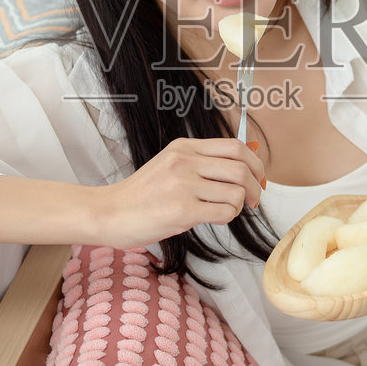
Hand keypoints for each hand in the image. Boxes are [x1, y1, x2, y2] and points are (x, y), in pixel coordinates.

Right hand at [92, 137, 264, 249]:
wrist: (108, 213)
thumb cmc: (139, 195)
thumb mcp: (169, 165)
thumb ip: (200, 163)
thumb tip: (241, 168)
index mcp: (183, 147)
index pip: (235, 147)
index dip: (255, 163)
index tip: (258, 178)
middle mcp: (185, 161)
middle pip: (241, 168)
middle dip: (254, 187)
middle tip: (252, 200)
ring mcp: (183, 185)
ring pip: (235, 192)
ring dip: (238, 206)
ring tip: (223, 211)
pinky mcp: (182, 210)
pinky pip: (224, 212)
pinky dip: (226, 217)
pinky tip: (213, 218)